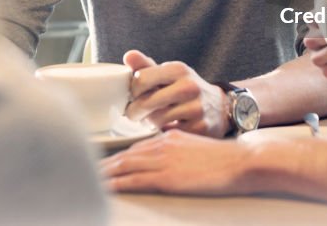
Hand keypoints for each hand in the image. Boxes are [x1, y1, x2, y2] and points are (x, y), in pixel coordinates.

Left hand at [101, 129, 253, 194]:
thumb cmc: (223, 159)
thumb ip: (176, 150)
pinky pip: (136, 180)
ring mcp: (164, 159)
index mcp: (168, 137)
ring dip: (105, 173)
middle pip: (125, 155)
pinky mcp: (168, 176)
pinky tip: (107, 188)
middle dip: (105, 164)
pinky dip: (119, 184)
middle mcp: (162, 144)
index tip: (103, 163)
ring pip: (126, 165)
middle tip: (85, 170)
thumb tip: (162, 163)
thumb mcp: (195, 147)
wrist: (241, 161)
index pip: (135, 147)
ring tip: (88, 180)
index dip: (117, 156)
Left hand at [123, 50, 229, 137]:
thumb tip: (128, 56)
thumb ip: (146, 66)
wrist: (219, 108)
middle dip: (134, 111)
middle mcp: (189, 86)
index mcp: (178, 69)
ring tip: (152, 119)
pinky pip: (169, 133)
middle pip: (146, 102)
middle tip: (134, 115)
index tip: (133, 96)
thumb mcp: (170, 74)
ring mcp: (196, 108)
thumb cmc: (186, 90)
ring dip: (149, 123)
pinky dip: (163, 132)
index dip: (132, 91)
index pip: (142, 79)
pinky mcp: (200, 128)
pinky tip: (167, 127)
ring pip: (156, 120)